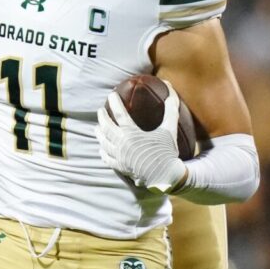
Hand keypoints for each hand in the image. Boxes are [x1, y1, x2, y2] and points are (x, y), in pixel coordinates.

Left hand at [96, 79, 186, 193]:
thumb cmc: (167, 151)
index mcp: (132, 133)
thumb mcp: (169, 130)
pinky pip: (107, 158)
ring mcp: (120, 156)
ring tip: (97, 127)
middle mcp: (122, 144)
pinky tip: (102, 148)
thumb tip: (172, 91)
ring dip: (99, 133)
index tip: (111, 95)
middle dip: (102, 117)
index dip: (114, 102)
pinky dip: (103, 152)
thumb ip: (170, 110)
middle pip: (106, 127)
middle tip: (101, 110)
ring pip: (104, 142)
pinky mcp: (121, 167)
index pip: (120, 114)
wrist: (166, 177)